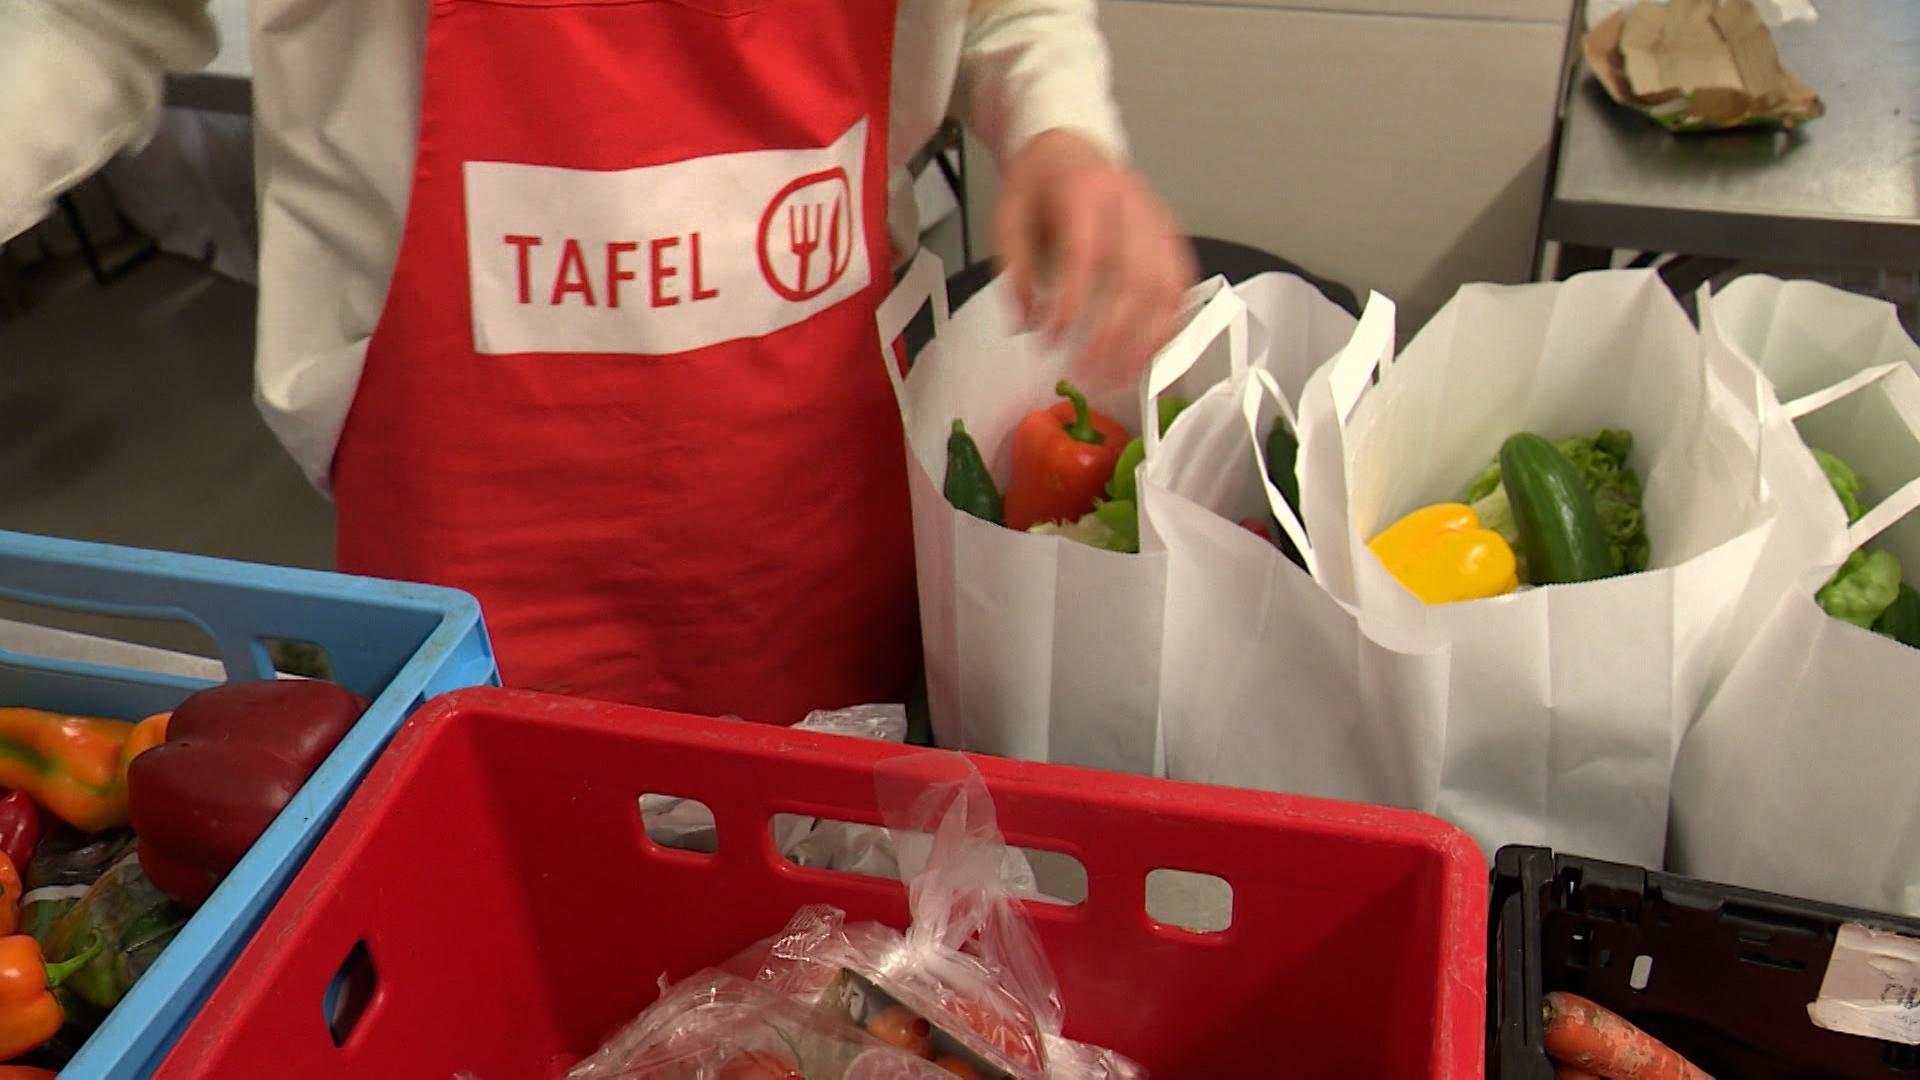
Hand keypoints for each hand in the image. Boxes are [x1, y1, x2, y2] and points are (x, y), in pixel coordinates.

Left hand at [993, 128, 1196, 384]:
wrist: (1070, 147)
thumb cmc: (1038, 186)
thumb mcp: (1008, 218)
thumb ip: (1015, 271)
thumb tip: (1026, 325)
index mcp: (1086, 190)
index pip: (1087, 252)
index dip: (1072, 302)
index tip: (1050, 340)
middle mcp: (1131, 203)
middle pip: (1137, 276)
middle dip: (1113, 335)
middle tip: (1088, 374)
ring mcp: (1158, 219)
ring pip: (1167, 286)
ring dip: (1145, 341)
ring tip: (1119, 377)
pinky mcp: (1171, 236)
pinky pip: (1180, 285)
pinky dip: (1167, 325)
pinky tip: (1147, 354)